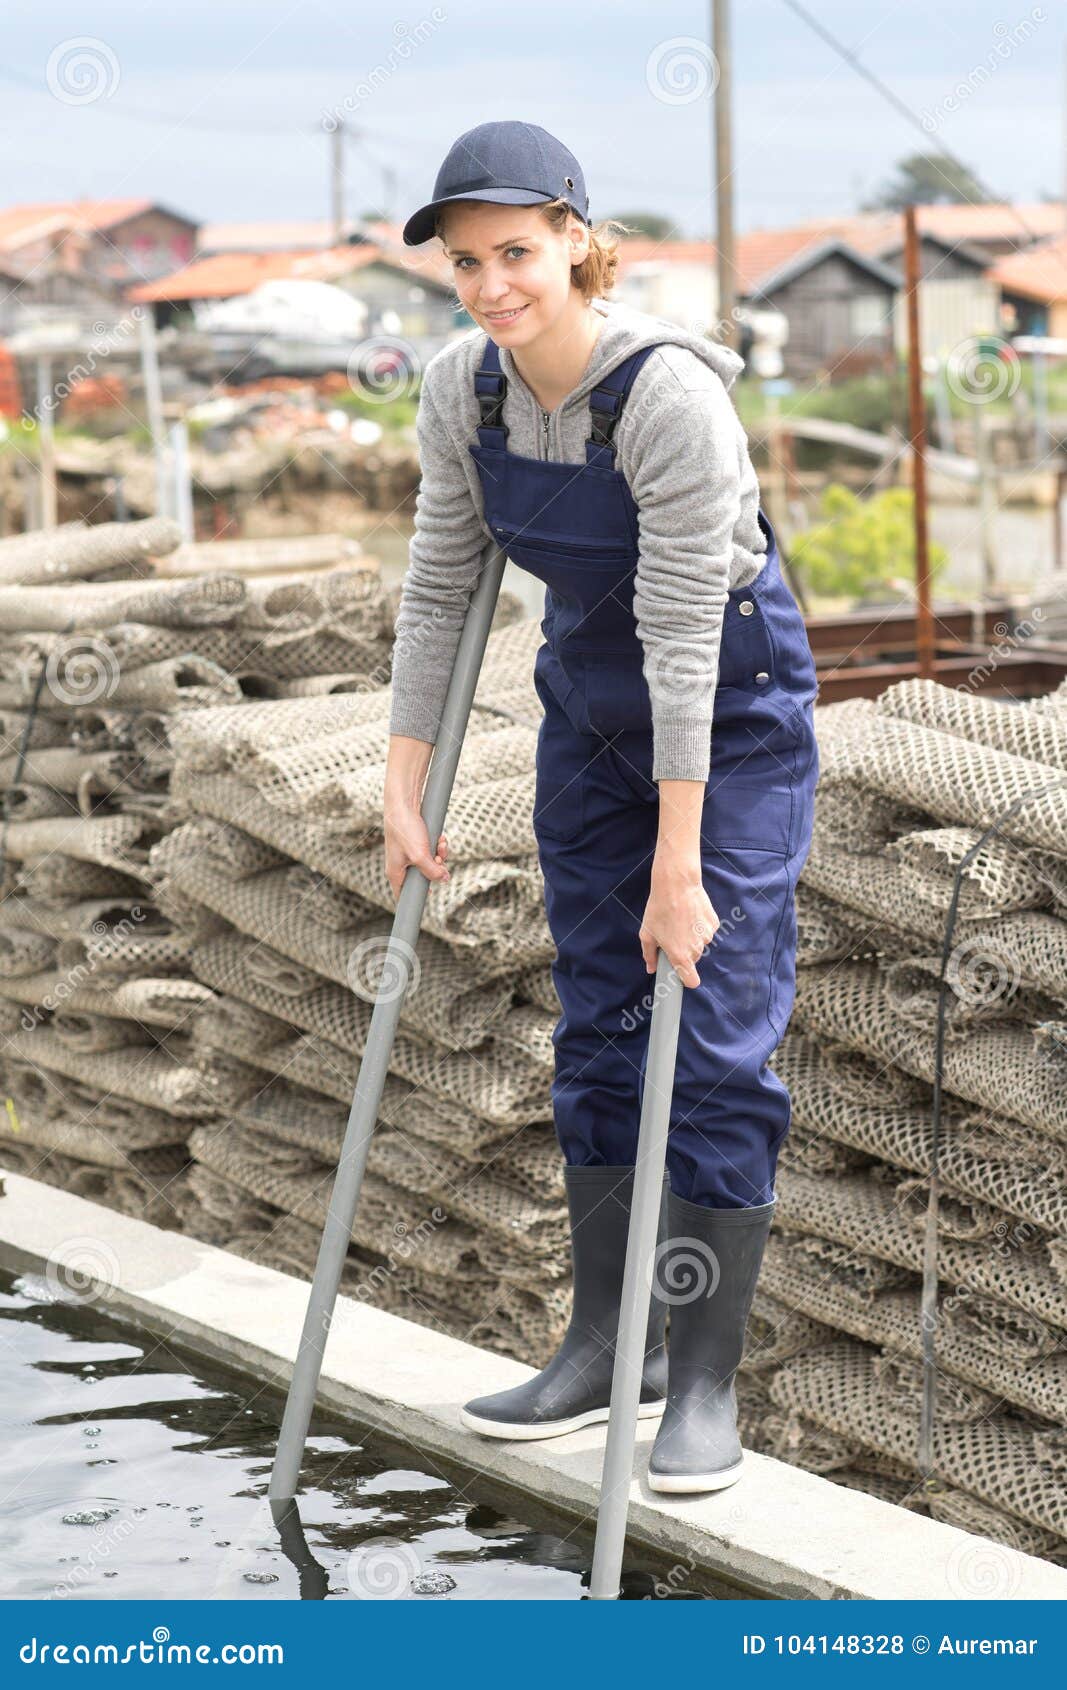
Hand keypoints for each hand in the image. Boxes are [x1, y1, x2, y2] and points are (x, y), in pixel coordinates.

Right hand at [383, 798, 449, 902]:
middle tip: (440, 860)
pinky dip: (438, 846)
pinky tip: (441, 838)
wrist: (403, 804)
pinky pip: (431, 851)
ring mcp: (409, 854)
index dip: (416, 899)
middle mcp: (401, 865)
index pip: (403, 895)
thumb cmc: (405, 830)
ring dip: (440, 855)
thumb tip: (445, 879)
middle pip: (424, 878)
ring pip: (430, 863)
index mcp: (395, 873)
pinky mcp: (416, 843)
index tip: (429, 896)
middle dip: (436, 869)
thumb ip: (432, 871)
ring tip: (441, 843)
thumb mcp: (420, 855)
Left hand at [639, 861, 718, 988]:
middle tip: (672, 935)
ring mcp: (707, 936)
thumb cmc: (659, 909)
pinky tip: (689, 914)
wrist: (677, 884)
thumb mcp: (647, 933)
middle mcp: (696, 949)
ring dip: (691, 937)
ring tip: (679, 920)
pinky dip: (699, 926)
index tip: (681, 974)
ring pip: (699, 944)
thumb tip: (651, 968)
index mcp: (680, 955)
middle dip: (683, 951)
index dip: (686, 979)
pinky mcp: (713, 924)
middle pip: (692, 959)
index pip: (692, 981)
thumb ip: (649, 955)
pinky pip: (706, 931)